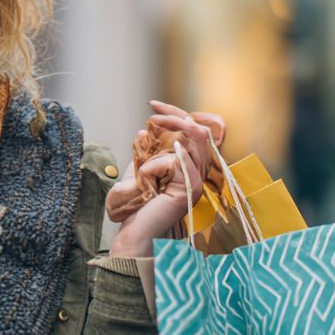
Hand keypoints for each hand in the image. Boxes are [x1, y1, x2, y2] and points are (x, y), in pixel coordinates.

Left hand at [105, 101, 224, 256]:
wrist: (134, 230)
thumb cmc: (137, 203)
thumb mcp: (140, 168)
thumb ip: (146, 150)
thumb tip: (143, 130)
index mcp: (191, 166)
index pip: (196, 131)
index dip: (177, 112)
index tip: (153, 104)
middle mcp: (200, 173)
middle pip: (200, 131)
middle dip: (175, 115)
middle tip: (153, 112)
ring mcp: (198, 181)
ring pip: (189, 142)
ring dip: (160, 145)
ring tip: (143, 164)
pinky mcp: (190, 189)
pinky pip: (174, 161)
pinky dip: (153, 165)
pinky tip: (146, 179)